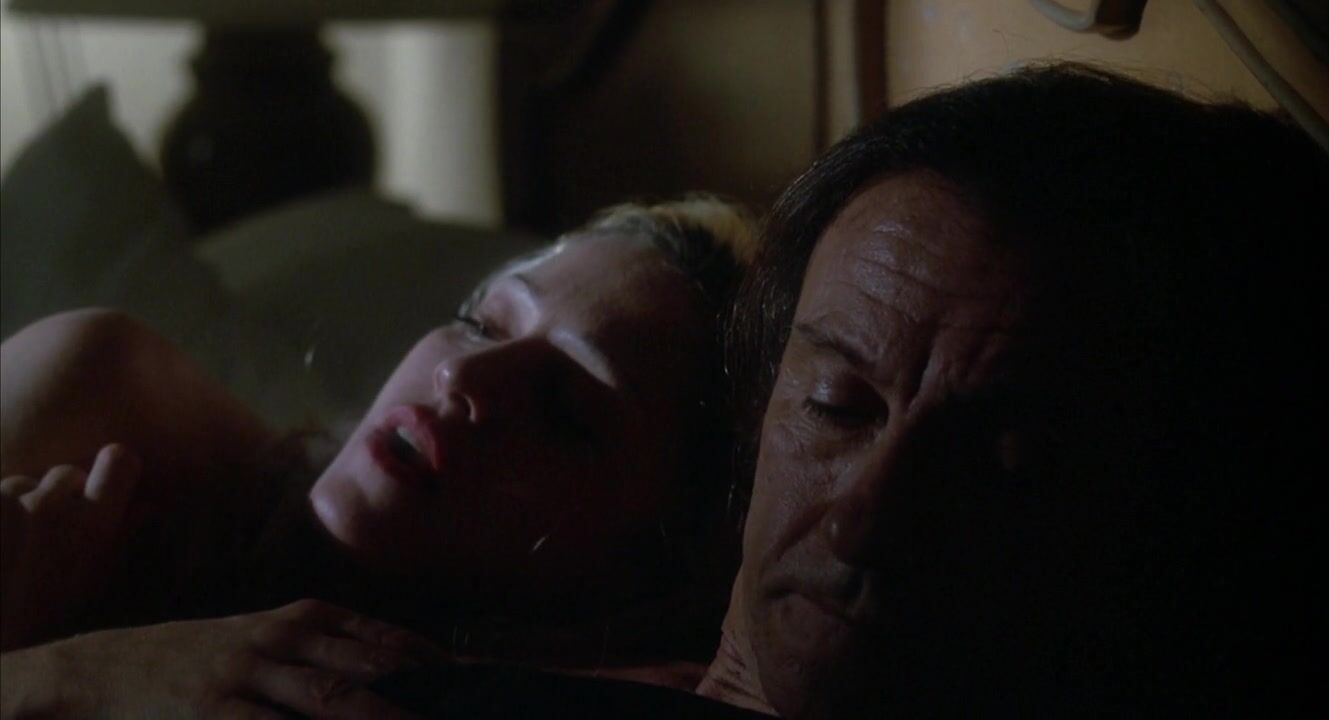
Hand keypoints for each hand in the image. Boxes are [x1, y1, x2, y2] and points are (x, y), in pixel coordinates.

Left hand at [1, 444, 140, 649]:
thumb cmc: (35, 619)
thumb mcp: (87, 586)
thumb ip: (120, 537)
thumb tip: (149, 505)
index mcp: (92, 525)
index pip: (120, 460)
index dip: (113, 470)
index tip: (106, 485)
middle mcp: (52, 506)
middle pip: (66, 473)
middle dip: (59, 495)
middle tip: (47, 534)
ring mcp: (8, 500)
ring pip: (22, 484)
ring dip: (18, 504)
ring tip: (11, 544)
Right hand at [1, 599, 434, 718]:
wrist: (105, 669)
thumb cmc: (201, 657)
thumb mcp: (267, 641)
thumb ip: (325, 655)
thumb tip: (391, 676)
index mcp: (307, 618)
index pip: (389, 642)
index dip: (437, 667)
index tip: (480, 687)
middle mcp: (287, 638)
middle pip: (375, 669)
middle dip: (426, 696)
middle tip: (472, 711)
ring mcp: (252, 673)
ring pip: (336, 700)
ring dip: (385, 719)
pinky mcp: (217, 710)